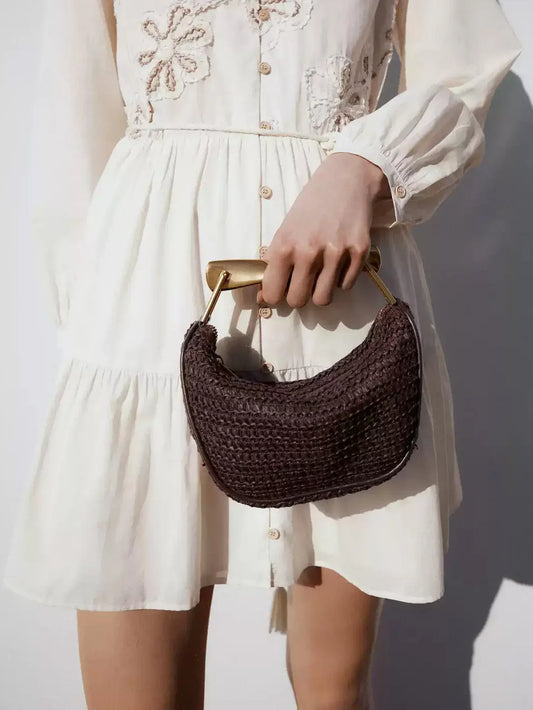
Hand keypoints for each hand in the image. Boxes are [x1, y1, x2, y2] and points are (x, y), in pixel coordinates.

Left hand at [256, 152, 389, 307]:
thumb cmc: (311, 207)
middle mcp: (309, 252)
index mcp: (284, 246)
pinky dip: (341, 279)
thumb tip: (264, 296)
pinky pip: (345, 286)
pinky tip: (339, 261)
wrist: (346, 179)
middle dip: (298, 295)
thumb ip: (274, 263)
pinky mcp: (359, 252)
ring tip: (321, 274)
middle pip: (298, 301)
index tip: (280, 288)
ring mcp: (336, 253)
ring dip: (320, 291)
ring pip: (323, 299)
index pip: (273, 294)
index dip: (275, 295)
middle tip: (302, 281)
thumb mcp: (284, 230)